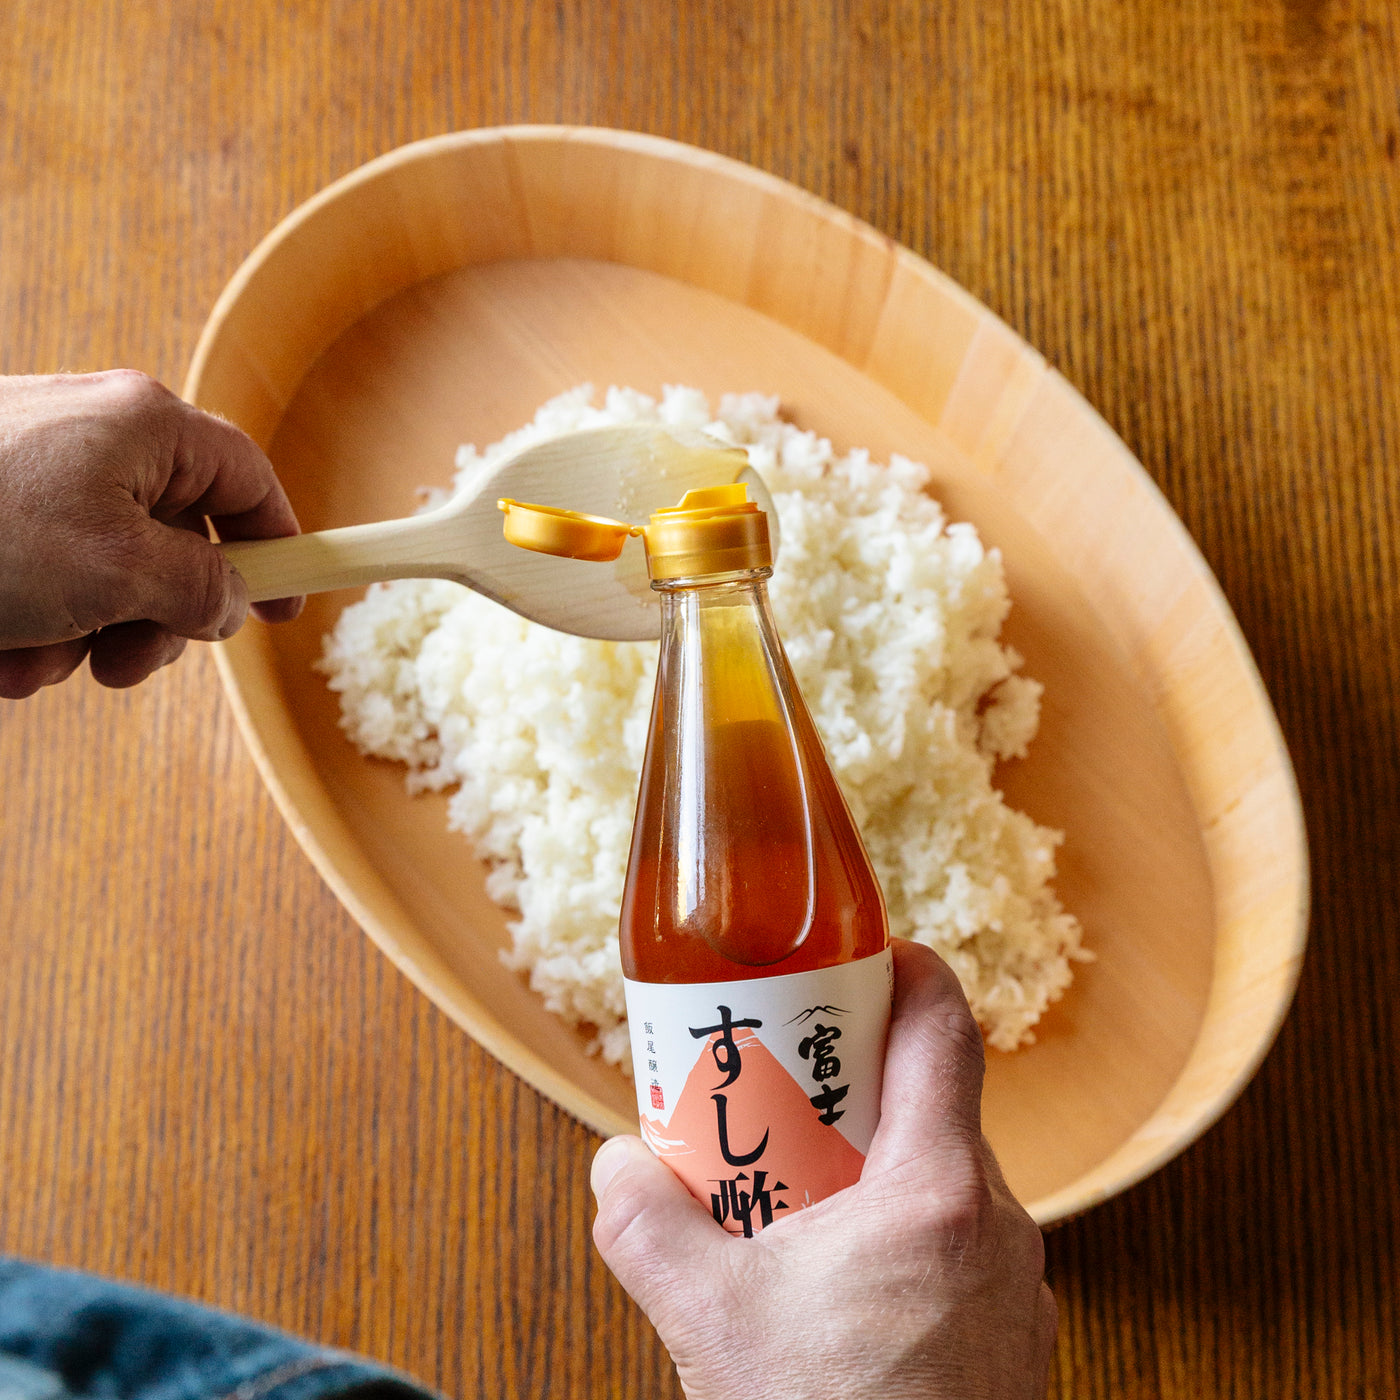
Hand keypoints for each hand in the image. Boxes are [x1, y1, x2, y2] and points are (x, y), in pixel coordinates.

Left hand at [0, 370, 301, 697]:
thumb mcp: (119, 570)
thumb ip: (201, 588)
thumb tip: (231, 602)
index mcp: (146, 427)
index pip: (249, 481)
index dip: (279, 546)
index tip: (286, 607)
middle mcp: (97, 440)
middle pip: (177, 541)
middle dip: (155, 620)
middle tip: (130, 664)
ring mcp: (39, 474)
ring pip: (107, 574)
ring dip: (83, 635)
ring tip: (31, 657)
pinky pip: (44, 579)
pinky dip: (30, 625)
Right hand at [591, 941, 1056, 1399]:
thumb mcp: (709, 1321)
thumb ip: (644, 1225)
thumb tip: (616, 1165)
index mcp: (935, 1192)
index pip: (945, 1028)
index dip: (909, 971)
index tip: (864, 957)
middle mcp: (996, 1226)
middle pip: (935, 1104)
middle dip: (858, 1085)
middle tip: (792, 1092)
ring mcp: (1015, 1286)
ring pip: (946, 1180)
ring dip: (878, 1166)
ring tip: (803, 1196)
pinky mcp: (1012, 1338)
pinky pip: (959, 1245)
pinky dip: (904, 1232)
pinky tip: (842, 1284)